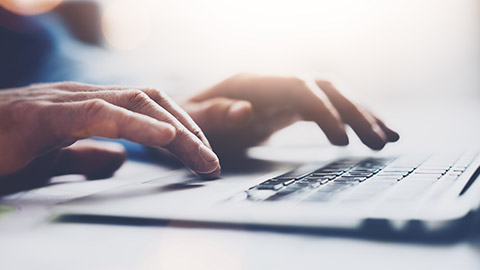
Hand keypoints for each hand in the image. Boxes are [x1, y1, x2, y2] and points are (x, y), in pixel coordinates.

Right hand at [0, 82, 219, 187]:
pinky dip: (138, 124)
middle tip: (212, 163)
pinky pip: (101, 113)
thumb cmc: (3, 146)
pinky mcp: (48, 115)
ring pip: (138, 101)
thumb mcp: (56, 156)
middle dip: (190, 131)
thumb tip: (119, 160)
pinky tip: (164, 137)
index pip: (150, 107)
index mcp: (92, 106)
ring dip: (177, 131)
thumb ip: (87, 155)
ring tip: (202, 157)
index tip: (203, 157)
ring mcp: (69, 101)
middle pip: (154, 100)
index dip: (182, 128)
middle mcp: (87, 97)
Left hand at [182, 73, 398, 155]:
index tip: (342, 141)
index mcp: (250, 82)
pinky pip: (327, 106)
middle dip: (354, 111)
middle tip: (379, 141)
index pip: (298, 88)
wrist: (185, 117)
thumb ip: (213, 115)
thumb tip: (246, 110)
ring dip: (361, 113)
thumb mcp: (190, 120)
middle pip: (324, 86)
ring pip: (332, 93)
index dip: (323, 110)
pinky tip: (370, 131)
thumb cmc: (185, 121)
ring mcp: (283, 91)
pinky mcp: (288, 105)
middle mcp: (272, 80)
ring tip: (389, 138)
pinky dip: (350, 118)